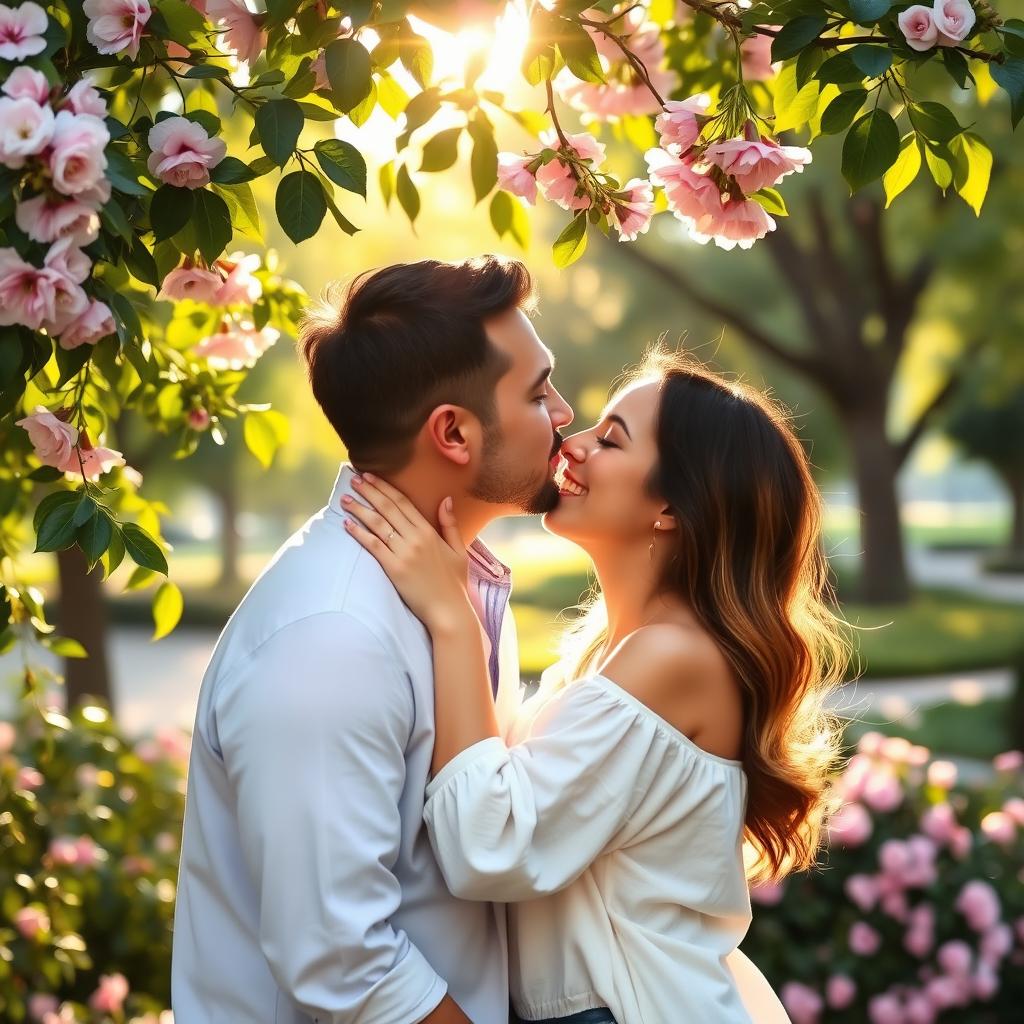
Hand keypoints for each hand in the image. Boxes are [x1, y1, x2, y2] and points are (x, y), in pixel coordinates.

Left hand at [343, 473, 471, 631]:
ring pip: (378, 523)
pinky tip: (347, 524)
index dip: (385, 488)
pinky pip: (373, 545)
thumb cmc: (454, 583)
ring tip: (345, 499)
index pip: (403, 502)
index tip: (371, 476)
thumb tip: (445, 499)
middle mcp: (416, 538)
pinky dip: (359, 533)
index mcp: (429, 531)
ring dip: (360, 509)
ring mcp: (404, 553)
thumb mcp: (459, 550)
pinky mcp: (394, 568)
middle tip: (353, 479)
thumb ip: (450, 524)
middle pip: (387, 508)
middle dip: (369, 491)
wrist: (449, 611)